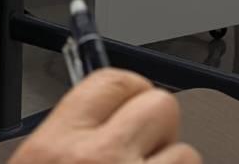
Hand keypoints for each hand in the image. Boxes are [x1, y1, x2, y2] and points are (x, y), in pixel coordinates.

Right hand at [9, 69, 199, 163]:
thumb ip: (72, 138)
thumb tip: (111, 109)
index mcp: (54, 148)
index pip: (112, 81)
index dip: (130, 88)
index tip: (135, 97)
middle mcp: (96, 160)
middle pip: (159, 105)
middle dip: (157, 126)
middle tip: (142, 149)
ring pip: (184, 151)